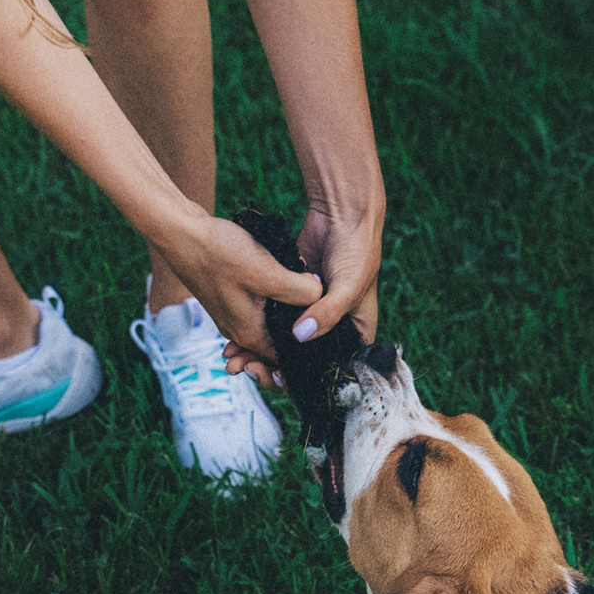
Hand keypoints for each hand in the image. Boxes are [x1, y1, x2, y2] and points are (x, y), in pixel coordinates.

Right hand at [159, 213, 321, 370]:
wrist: (181, 232)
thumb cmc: (220, 253)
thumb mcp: (268, 273)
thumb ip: (300, 291)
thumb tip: (321, 293)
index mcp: (249, 334)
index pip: (282, 362)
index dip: (304, 356)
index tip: (323, 337)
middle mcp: (238, 331)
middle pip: (273, 349)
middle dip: (296, 340)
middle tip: (317, 318)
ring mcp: (231, 315)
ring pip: (266, 328)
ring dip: (285, 320)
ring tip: (306, 299)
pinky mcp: (228, 298)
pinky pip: (256, 312)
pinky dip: (272, 307)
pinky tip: (286, 285)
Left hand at [222, 202, 382, 387]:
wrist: (344, 212)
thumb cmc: (357, 250)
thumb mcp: (348, 286)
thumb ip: (327, 313)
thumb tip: (299, 336)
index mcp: (355, 332)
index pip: (331, 367)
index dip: (305, 378)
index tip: (276, 380)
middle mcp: (333, 326)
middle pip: (303, 358)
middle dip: (275, 367)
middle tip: (249, 370)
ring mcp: (311, 312)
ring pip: (284, 340)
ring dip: (261, 350)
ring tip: (236, 360)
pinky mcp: (293, 296)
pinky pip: (274, 319)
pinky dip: (257, 327)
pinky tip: (236, 338)